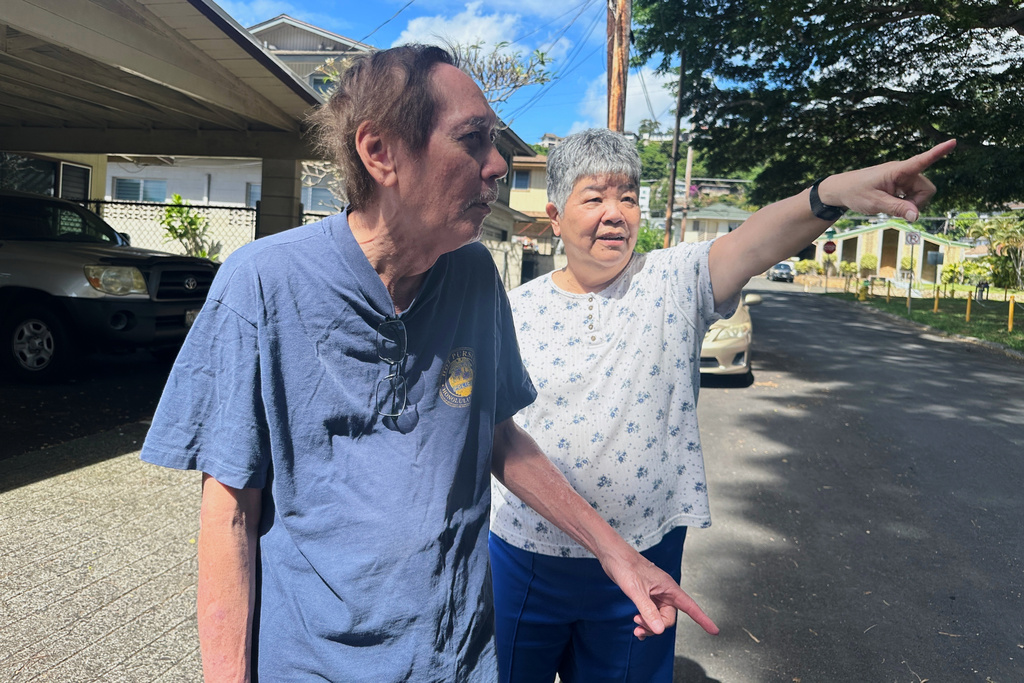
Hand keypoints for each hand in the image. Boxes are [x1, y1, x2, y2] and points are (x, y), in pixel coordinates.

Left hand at [600, 548, 718, 639]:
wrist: (613, 555)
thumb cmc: (626, 566)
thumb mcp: (636, 590)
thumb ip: (648, 610)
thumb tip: (660, 630)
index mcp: (669, 588)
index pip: (690, 607)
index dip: (703, 620)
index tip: (715, 631)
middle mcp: (664, 592)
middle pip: (668, 618)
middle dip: (656, 625)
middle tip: (638, 626)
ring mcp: (655, 594)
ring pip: (658, 618)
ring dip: (649, 625)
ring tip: (636, 627)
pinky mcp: (646, 595)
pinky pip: (651, 614)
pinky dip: (645, 622)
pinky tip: (638, 627)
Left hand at [819, 139, 956, 222]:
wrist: (841, 190)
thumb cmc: (855, 192)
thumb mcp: (875, 203)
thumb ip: (897, 208)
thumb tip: (917, 216)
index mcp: (897, 170)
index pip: (921, 160)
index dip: (938, 152)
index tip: (953, 142)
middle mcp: (903, 172)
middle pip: (927, 189)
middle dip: (918, 202)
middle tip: (899, 209)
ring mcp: (902, 179)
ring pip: (921, 195)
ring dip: (910, 204)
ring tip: (890, 205)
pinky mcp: (900, 186)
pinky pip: (912, 197)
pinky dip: (905, 204)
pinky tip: (891, 204)